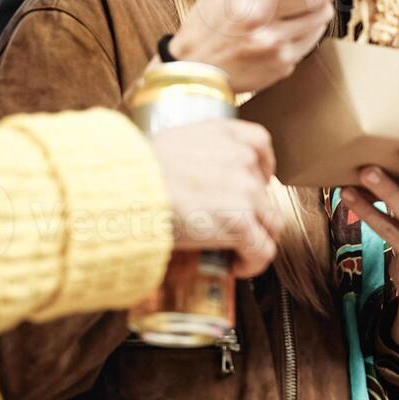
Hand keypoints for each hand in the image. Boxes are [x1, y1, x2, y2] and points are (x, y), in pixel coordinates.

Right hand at [150, 119, 282, 277]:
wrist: (127, 190)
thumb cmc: (136, 170)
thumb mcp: (172, 141)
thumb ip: (197, 151)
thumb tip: (195, 170)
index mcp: (226, 133)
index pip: (260, 145)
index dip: (260, 169)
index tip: (249, 185)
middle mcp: (243, 158)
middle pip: (264, 190)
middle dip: (251, 210)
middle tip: (229, 227)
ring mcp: (247, 191)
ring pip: (270, 221)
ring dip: (256, 237)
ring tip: (236, 251)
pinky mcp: (241, 222)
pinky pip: (263, 248)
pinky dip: (254, 261)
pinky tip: (237, 266)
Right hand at [169, 0, 338, 92]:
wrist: (196, 67)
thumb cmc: (215, 15)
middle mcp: (256, 12)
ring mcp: (271, 41)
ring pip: (322, 13)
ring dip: (319, 4)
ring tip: (302, 2)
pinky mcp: (282, 62)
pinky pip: (315, 36)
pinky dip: (311, 25)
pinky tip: (293, 24)